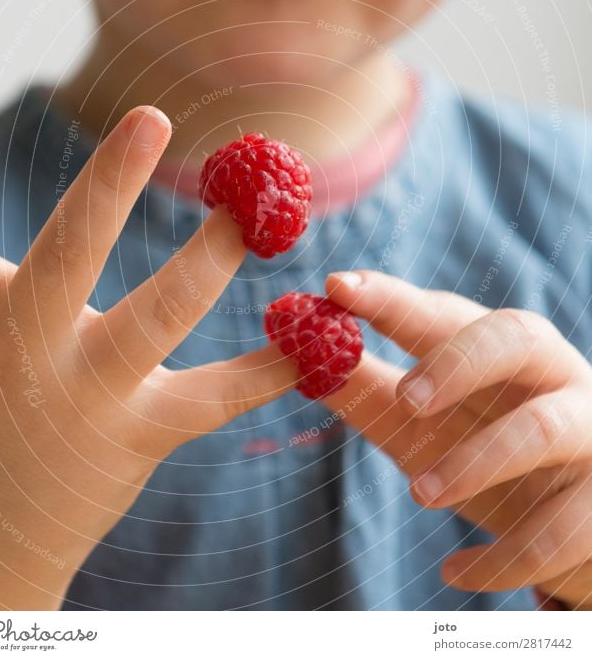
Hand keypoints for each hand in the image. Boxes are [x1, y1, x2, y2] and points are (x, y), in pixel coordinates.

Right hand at [0, 79, 296, 609]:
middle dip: (111, 184)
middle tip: (152, 116)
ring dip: (211, 255)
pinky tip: (315, 344)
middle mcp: (21, 348)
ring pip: (159, 313)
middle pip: (68, 253)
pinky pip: (215, 394)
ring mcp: (83, 395)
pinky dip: (269, 368)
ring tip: (256, 212)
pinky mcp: (137, 434)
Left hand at [323, 269, 591, 608]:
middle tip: (407, 395)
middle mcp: (550, 374)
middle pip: (516, 338)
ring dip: (478, 460)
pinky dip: (507, 556)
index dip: (392, 298)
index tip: (337, 286)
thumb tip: (296, 357)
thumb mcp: (423, 423)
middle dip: (458, 360)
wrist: (580, 517)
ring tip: (419, 493)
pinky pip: (565, 528)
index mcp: (497, 348)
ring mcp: (588, 432)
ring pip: (544, 429)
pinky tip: (455, 572)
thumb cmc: (487, 448)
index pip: (445, 312)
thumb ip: (365, 388)